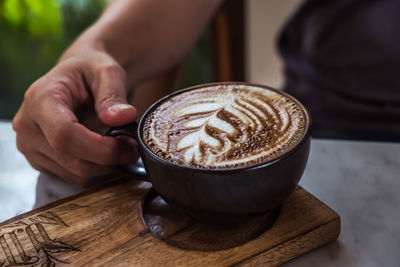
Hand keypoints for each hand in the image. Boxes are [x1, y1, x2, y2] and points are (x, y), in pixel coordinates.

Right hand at [12, 45, 137, 186]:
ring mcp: (30, 147)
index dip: (101, 148)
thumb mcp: (107, 71)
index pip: (65, 136)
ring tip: (122, 148)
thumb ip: (114, 94)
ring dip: (106, 168)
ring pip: (76, 175)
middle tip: (134, 148)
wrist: (75, 76)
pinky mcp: (41, 160)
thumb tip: (124, 118)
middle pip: (72, 161)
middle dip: (110, 161)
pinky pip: (74, 178)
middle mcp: (28, 126)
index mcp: (40, 99)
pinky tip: (108, 154)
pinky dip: (98, 171)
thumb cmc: (90, 70)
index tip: (129, 146)